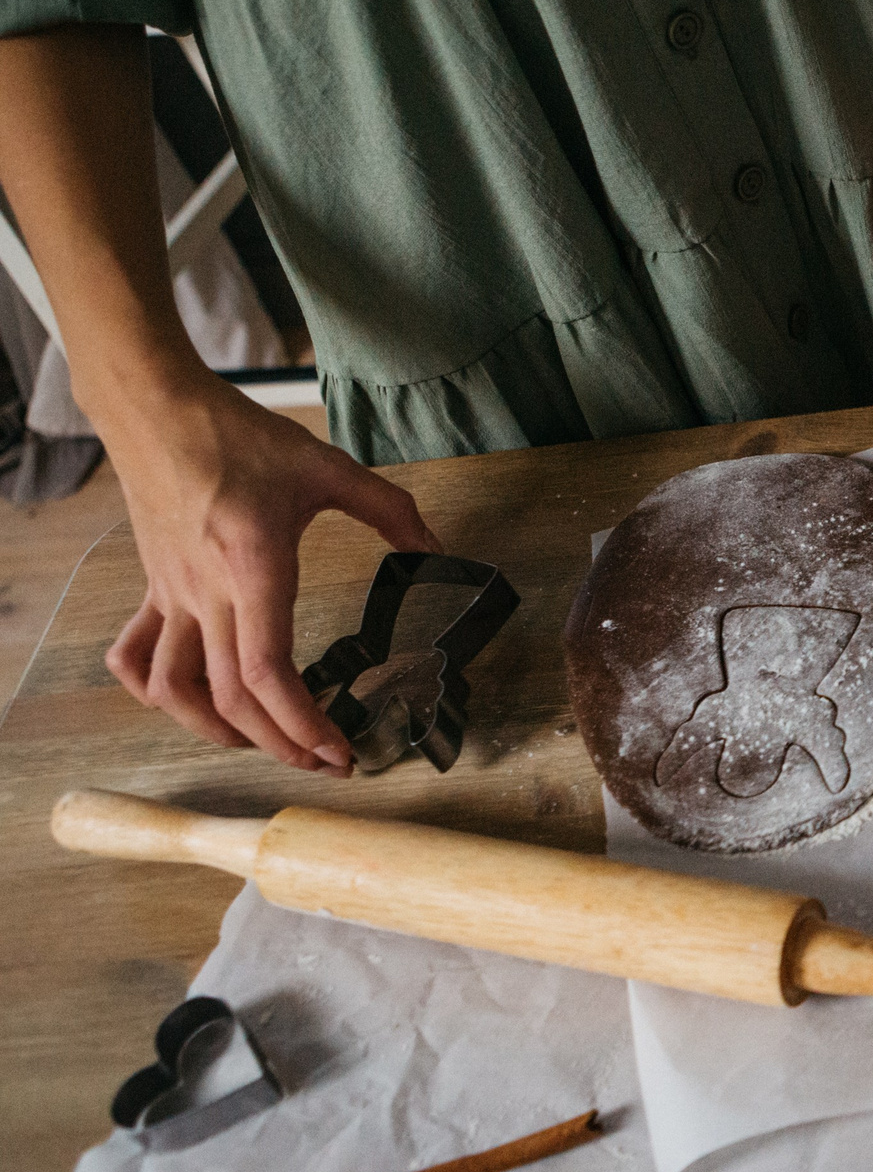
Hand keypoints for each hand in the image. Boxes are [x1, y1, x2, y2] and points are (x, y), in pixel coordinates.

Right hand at [98, 371, 440, 769]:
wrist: (157, 409)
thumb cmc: (239, 436)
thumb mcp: (330, 468)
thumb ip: (392, 512)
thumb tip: (437, 551)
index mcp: (253, 567)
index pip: (268, 671)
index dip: (302, 722)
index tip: (339, 749)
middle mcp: (207, 592)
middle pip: (231, 697)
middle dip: (280, 743)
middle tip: (324, 762)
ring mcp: (172, 595)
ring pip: (173, 691)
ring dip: (213, 731)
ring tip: (261, 742)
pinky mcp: (153, 589)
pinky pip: (135, 657)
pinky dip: (156, 693)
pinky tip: (190, 702)